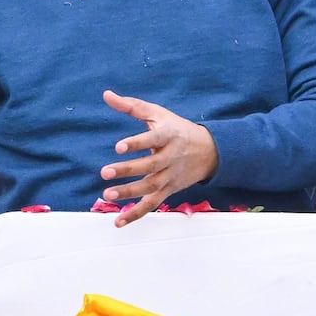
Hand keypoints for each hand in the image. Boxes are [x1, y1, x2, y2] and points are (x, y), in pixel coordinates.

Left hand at [98, 89, 218, 225]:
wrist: (210, 150)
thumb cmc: (176, 129)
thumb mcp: (157, 114)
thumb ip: (131, 106)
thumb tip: (107, 95)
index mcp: (168, 135)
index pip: (153, 139)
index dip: (137, 143)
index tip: (118, 147)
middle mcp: (171, 157)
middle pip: (150, 166)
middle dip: (127, 170)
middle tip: (105, 172)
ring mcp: (170, 176)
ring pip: (151, 187)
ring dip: (129, 193)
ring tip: (108, 194)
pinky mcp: (169, 190)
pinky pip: (152, 204)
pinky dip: (136, 214)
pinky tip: (118, 221)